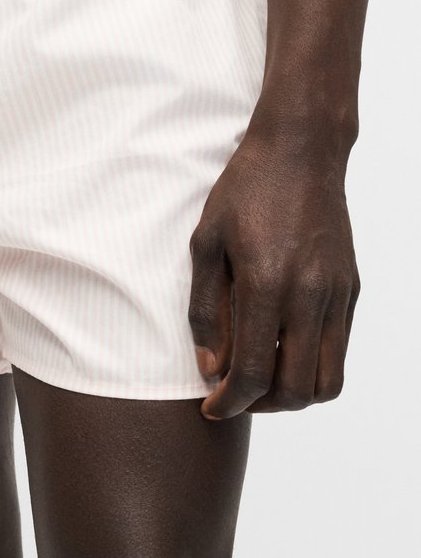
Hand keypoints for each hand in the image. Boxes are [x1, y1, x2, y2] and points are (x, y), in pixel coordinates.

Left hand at [188, 126, 359, 418]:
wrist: (301, 151)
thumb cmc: (244, 190)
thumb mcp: (206, 243)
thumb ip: (205, 309)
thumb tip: (211, 367)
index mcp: (267, 283)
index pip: (254, 373)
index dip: (229, 402)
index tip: (210, 407)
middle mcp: (310, 295)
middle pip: (296, 391)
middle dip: (259, 407)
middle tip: (232, 395)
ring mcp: (337, 294)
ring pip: (327, 381)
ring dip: (292, 394)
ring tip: (260, 378)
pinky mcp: (351, 289)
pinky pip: (338, 349)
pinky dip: (310, 365)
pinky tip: (280, 346)